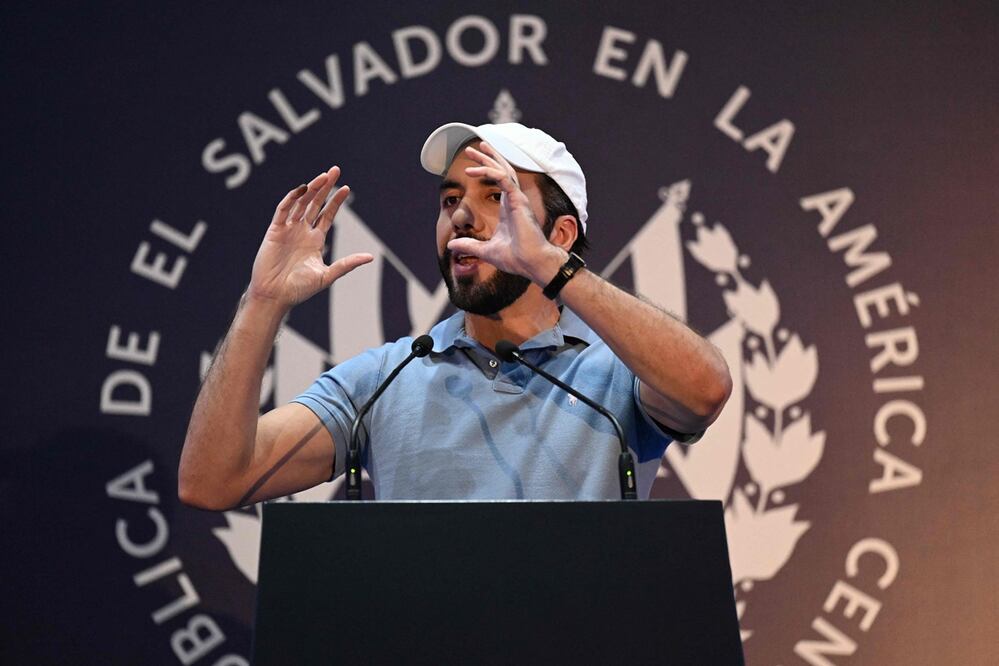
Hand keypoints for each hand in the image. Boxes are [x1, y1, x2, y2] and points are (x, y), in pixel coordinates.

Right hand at [248, 166, 372, 307]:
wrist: (275, 296)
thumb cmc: (299, 289)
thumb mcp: (327, 275)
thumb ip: (347, 264)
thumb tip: (370, 257)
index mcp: (315, 240)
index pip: (327, 215)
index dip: (336, 202)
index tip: (346, 189)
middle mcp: (302, 232)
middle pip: (315, 203)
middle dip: (325, 187)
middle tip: (335, 171)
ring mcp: (288, 229)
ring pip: (300, 202)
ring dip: (311, 189)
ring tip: (324, 176)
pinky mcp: (275, 231)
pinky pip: (283, 210)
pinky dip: (291, 199)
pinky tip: (302, 189)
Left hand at [446, 142, 564, 282]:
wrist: (531, 263)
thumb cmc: (516, 258)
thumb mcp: (485, 251)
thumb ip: (469, 246)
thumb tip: (451, 245)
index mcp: (508, 208)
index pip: (499, 182)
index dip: (487, 170)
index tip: (471, 165)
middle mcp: (514, 200)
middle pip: (502, 170)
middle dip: (487, 157)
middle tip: (472, 149)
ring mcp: (517, 199)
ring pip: (503, 170)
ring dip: (488, 158)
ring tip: (473, 150)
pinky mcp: (518, 200)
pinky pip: (503, 178)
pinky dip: (489, 171)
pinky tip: (473, 170)